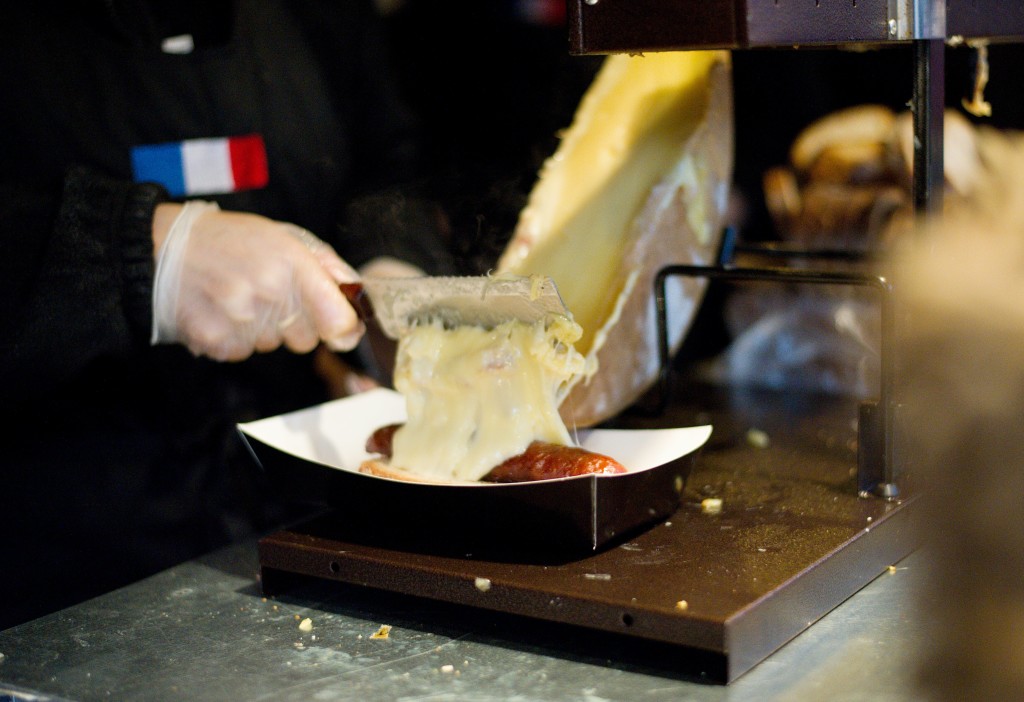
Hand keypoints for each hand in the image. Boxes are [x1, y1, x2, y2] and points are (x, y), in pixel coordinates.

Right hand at [152, 201, 363, 360]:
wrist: (164, 247)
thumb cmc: (232, 240)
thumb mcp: (285, 237)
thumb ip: (328, 266)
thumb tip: (358, 296)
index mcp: (291, 262)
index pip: (337, 318)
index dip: (344, 328)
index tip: (342, 328)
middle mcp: (267, 293)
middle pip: (307, 339)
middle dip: (297, 323)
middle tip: (270, 295)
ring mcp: (239, 321)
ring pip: (274, 346)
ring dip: (264, 329)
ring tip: (240, 297)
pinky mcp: (215, 342)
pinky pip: (243, 353)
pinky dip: (236, 337)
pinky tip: (222, 310)